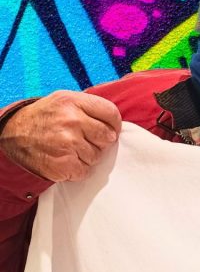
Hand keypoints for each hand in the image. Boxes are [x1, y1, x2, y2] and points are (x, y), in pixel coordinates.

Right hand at [0, 90, 121, 181]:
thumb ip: (88, 107)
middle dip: (100, 141)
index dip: (114, 124)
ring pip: (97, 156)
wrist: (12, 135)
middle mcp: (72, 121)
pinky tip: (66, 160)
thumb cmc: (43, 118)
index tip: (109, 130)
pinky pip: (85, 171)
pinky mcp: (64, 164)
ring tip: (70, 149)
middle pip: (107, 137)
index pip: (111, 113)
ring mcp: (68, 143)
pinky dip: (78, 169)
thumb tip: (114, 124)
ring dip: (87, 156)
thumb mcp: (63, 101)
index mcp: (73, 102)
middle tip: (85, 140)